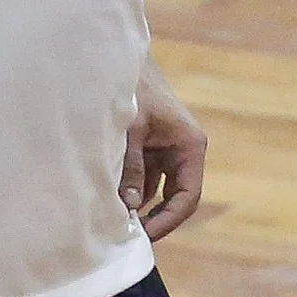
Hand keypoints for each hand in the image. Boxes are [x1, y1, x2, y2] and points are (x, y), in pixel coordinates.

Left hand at [123, 65, 207, 240]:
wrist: (116, 59)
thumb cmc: (131, 87)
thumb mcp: (131, 129)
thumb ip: (131, 167)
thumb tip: (127, 206)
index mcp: (190, 146)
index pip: (187, 196)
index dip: (168, 220)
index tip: (145, 236)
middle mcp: (182, 152)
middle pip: (173, 198)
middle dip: (152, 218)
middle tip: (127, 238)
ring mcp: (164, 152)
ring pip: (153, 191)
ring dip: (135, 205)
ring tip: (111, 222)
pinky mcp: (147, 150)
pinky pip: (140, 179)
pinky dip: (126, 190)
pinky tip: (106, 201)